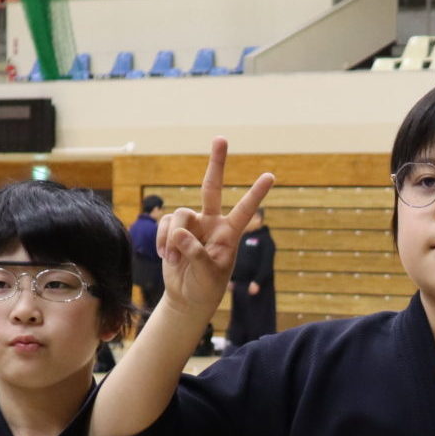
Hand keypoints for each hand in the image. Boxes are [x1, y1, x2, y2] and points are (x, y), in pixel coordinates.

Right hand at [157, 137, 273, 315]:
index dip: (256, 194)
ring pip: (180, 214)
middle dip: (217, 163)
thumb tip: (179, 232)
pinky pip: (166, 224)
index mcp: (230, 233)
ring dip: (173, 238)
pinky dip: (164, 240)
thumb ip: (195, 252)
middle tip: (221, 138)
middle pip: (212, 187)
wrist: (188, 297)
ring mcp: (193, 225)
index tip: (271, 176)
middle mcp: (213, 223)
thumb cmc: (206, 287)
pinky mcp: (175, 229)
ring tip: (174, 259)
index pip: (245, 209)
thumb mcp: (207, 273)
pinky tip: (167, 256)